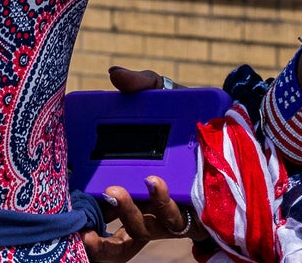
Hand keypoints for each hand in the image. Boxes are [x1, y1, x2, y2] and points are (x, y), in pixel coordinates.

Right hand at [78, 66, 207, 262]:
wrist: (238, 128)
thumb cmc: (192, 115)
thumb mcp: (162, 94)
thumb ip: (139, 84)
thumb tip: (114, 74)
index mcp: (130, 175)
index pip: (100, 195)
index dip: (81, 205)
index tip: (63, 192)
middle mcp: (146, 199)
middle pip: (117, 223)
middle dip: (101, 222)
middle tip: (95, 194)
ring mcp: (169, 210)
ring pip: (144, 227)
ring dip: (133, 211)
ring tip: (129, 185)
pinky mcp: (197, 216)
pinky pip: (176, 223)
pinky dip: (163, 205)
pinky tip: (157, 181)